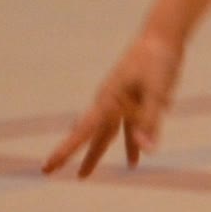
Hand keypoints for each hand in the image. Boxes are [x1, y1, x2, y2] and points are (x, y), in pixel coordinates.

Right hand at [42, 32, 181, 177]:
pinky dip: (131, 144)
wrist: (163, 36)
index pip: (83, 131)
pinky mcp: (137, 102)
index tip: (47, 167)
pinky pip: (130, 129)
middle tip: (49, 170)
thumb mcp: (156, 92)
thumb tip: (145, 152)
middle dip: (72, 153)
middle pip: (90, 135)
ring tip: (83, 175)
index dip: (65, 150)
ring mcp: (123, 102)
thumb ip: (149, 122)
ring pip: (107, 135)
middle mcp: (111, 102)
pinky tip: (134, 161)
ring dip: (97, 153)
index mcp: (109, 100)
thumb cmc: (156, 61)